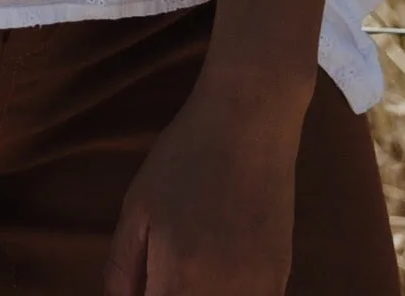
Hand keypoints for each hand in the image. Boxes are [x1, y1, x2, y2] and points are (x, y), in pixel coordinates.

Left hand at [103, 83, 301, 295]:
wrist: (247, 125)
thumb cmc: (183, 158)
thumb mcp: (137, 207)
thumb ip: (123, 268)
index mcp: (179, 277)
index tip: (143, 283)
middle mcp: (224, 295)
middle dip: (168, 292)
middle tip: (162, 267)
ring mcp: (259, 291)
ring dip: (198, 293)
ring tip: (188, 263)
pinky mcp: (281, 279)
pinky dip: (229, 294)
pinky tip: (217, 268)